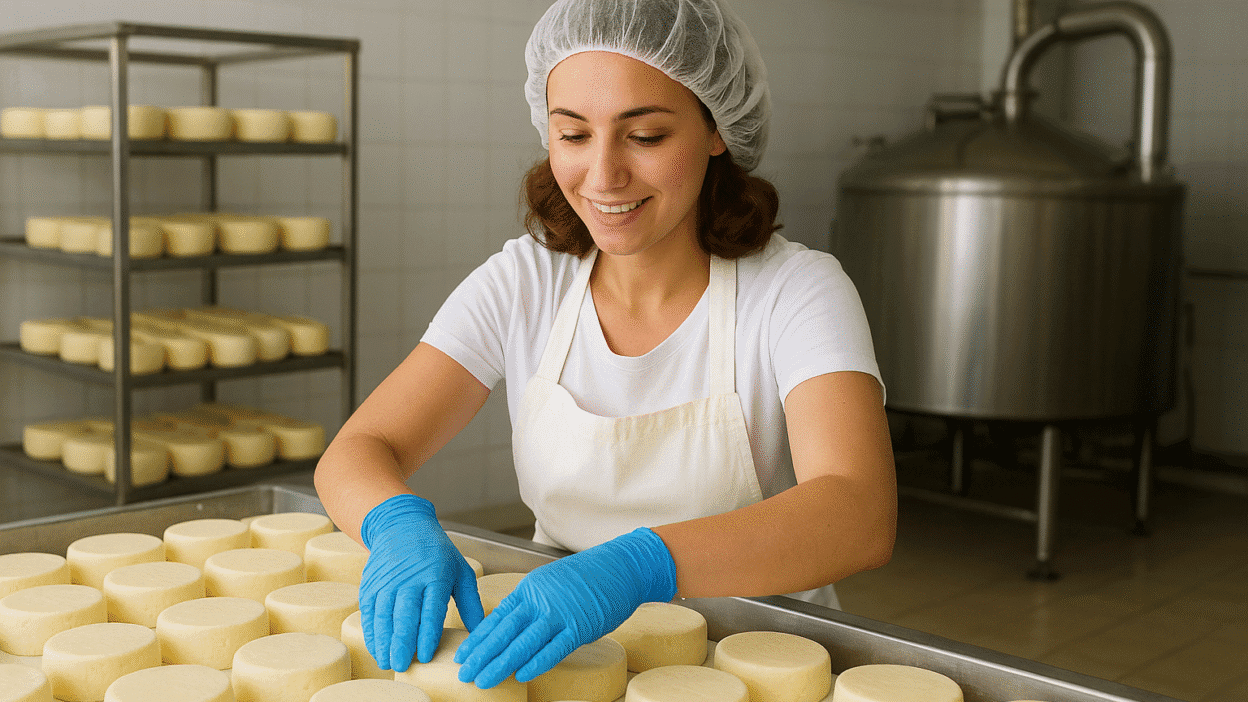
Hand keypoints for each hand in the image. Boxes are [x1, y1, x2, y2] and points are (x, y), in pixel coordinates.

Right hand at [358, 493, 484, 671]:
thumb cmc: (437, 552)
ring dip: (384, 641)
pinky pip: (369, 612)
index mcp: (435, 576)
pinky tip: (376, 648)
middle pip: (404, 615)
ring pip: (384, 615)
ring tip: (387, 663)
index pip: (431, 610)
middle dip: (402, 642)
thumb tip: (481, 631)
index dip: (427, 634)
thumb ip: (471, 601)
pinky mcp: (370, 584)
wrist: (401, 525)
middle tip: (402, 666)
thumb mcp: (460, 570)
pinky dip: (371, 632)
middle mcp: (409, 579)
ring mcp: (387, 582)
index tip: (426, 655)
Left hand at [454, 527, 676, 687]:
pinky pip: (555, 647)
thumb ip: (533, 604)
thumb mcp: (551, 584)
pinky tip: (521, 675)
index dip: (478, 638)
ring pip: (524, 642)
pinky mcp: (580, 625)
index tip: (462, 655)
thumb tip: (514, 627)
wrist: (622, 566)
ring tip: (482, 681)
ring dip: (501, 663)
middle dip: (482, 655)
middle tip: (464, 674)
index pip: (498, 618)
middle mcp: (540, 601)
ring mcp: (560, 613)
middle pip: (504, 632)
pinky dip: (537, 662)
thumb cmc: (588, 578)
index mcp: (530, 590)